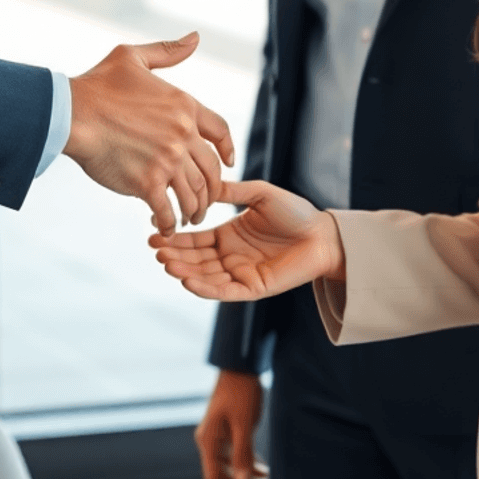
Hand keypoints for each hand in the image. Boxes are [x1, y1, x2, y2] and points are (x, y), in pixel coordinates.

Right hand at [66, 32, 233, 234]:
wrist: (71, 114)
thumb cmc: (97, 85)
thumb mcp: (133, 57)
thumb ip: (167, 51)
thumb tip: (195, 38)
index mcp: (184, 105)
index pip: (221, 131)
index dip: (228, 150)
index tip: (228, 164)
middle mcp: (182, 134)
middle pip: (210, 169)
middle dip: (211, 189)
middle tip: (205, 201)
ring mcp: (167, 160)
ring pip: (194, 193)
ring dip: (194, 210)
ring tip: (188, 218)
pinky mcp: (148, 183)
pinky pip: (168, 209)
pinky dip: (170, 222)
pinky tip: (165, 227)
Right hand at [150, 178, 343, 299]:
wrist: (324, 233)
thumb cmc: (296, 212)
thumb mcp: (259, 194)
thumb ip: (232, 192)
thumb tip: (202, 186)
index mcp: (229, 236)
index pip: (195, 239)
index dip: (175, 238)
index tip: (153, 233)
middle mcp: (230, 257)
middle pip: (195, 260)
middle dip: (174, 256)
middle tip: (155, 250)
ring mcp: (241, 274)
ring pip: (205, 277)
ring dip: (184, 271)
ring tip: (165, 263)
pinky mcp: (253, 289)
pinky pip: (224, 292)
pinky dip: (204, 288)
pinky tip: (186, 280)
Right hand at [196, 371, 268, 478]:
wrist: (240, 366)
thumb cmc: (241, 391)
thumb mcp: (244, 424)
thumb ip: (243, 455)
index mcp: (208, 442)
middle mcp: (209, 443)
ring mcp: (217, 439)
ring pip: (229, 470)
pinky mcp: (227, 433)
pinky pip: (235, 458)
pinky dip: (247, 469)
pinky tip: (263, 475)